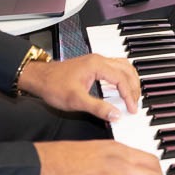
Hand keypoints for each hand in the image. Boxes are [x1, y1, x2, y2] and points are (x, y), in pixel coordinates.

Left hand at [18, 53, 140, 121]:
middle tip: (135, 104)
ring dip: (130, 80)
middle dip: (134, 87)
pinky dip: (123, 77)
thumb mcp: (76, 101)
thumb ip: (98, 108)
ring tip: (132, 96)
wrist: (39, 78)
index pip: (122, 79)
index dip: (129, 95)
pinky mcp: (93, 65)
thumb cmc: (54, 86)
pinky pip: (116, 67)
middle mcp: (99, 59)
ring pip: (123, 66)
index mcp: (97, 65)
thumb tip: (116, 115)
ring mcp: (96, 61)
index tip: (132, 109)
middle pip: (126, 70)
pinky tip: (121, 88)